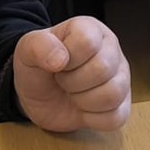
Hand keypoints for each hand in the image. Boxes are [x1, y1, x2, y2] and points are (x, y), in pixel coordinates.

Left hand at [13, 17, 131, 132]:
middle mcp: (111, 50)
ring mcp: (120, 77)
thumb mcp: (27, 51)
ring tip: (74, 93)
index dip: (68, 59)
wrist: (39, 96)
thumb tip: (60, 59)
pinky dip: (93, 119)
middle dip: (72, 82)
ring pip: (113, 94)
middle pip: (103, 69)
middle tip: (62, 80)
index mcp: (91, 30)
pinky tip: (84, 108)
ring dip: (84, 101)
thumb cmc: (39, 68)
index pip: (87, 42)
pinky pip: (116, 117)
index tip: (57, 63)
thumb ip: (38, 46)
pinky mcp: (122, 105)